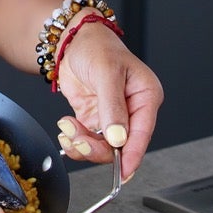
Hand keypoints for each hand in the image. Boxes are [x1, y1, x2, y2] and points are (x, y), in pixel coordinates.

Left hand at [53, 23, 161, 179]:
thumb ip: (112, 107)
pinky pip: (88, 139)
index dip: (132, 155)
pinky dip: (75, 140)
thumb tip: (119, 139)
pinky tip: (66, 129)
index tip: (123, 172)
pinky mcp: (95, 118)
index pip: (142, 132)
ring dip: (83, 143)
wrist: (72, 39)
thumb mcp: (106, 72)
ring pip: (103, 146)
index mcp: (146, 95)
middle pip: (121, 145)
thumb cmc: (96, 46)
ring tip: (68, 128)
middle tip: (80, 140)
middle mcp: (132, 109)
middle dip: (99, 148)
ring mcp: (112, 116)